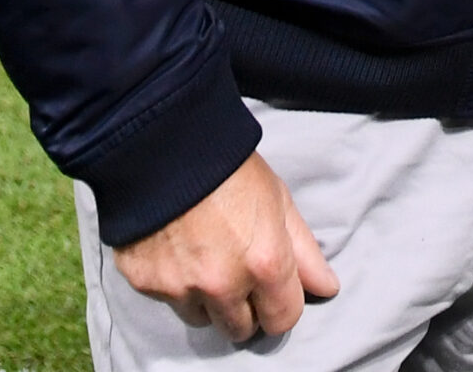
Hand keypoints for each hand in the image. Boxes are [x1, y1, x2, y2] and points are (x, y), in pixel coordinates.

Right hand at [113, 149, 339, 339]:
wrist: (165, 143)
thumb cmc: (230, 166)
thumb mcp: (278, 200)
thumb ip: (304, 250)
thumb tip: (327, 288)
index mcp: (264, 263)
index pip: (283, 319)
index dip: (281, 305)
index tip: (273, 289)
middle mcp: (223, 285)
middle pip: (240, 329)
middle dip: (243, 308)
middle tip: (237, 271)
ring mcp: (181, 288)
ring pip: (202, 319)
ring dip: (207, 299)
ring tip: (204, 255)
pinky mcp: (146, 284)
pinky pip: (167, 300)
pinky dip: (174, 282)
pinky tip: (176, 246)